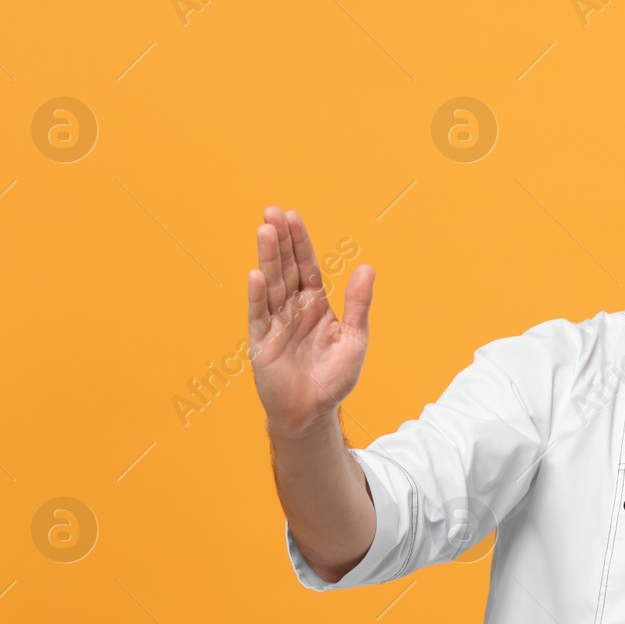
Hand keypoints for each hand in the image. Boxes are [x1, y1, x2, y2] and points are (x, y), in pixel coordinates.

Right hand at [246, 206, 373, 438]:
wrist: (313, 412)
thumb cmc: (333, 377)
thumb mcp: (355, 339)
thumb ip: (358, 304)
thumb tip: (366, 267)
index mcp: (315, 304)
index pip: (306, 267)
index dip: (299, 243)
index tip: (293, 216)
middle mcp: (293, 309)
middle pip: (285, 268)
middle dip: (280, 240)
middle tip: (272, 212)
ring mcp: (276, 323)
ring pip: (271, 285)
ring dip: (268, 259)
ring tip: (264, 230)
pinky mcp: (262, 343)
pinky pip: (260, 315)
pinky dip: (259, 296)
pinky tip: (257, 275)